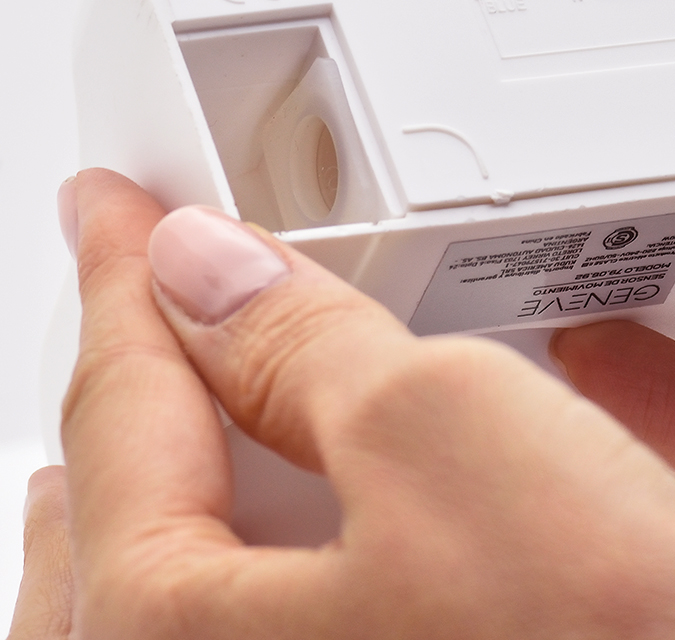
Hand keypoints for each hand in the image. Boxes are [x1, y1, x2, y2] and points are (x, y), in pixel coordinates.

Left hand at [9, 170, 674, 639]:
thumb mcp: (440, 428)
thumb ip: (296, 342)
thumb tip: (205, 274)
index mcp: (172, 636)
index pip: (119, 403)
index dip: (120, 275)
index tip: (112, 206)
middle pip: (106, 517)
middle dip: (123, 383)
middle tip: (130, 294)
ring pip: (163, 593)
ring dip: (174, 471)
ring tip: (181, 400)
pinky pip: (247, 631)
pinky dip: (241, 546)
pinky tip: (285, 522)